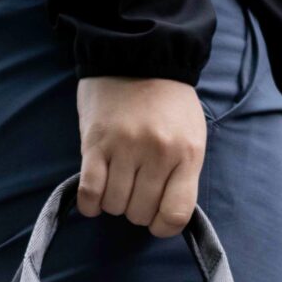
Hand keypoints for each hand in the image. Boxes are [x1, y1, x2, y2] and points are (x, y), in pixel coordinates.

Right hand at [76, 76, 206, 237]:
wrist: (137, 55)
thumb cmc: (167, 102)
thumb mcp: (191, 134)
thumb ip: (182, 173)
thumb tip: (165, 214)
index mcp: (186, 153)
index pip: (176, 214)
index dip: (163, 226)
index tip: (156, 219)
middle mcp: (157, 152)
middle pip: (141, 212)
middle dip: (136, 210)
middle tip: (134, 190)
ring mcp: (125, 147)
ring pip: (115, 205)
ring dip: (113, 203)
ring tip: (116, 184)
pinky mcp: (95, 143)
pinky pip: (90, 192)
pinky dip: (90, 203)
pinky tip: (94, 197)